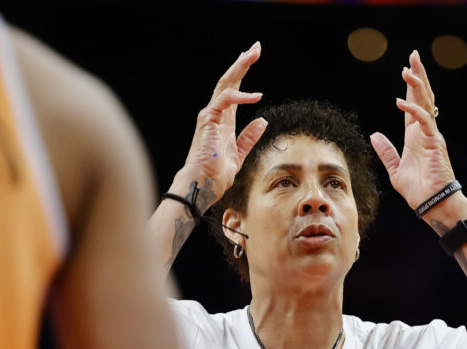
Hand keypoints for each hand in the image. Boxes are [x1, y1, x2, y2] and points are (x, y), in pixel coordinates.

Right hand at [176, 42, 268, 210]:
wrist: (204, 184)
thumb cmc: (216, 174)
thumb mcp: (239, 154)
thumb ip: (249, 137)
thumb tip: (262, 121)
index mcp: (224, 120)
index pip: (234, 89)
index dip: (243, 73)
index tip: (253, 58)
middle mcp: (217, 114)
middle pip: (229, 81)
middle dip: (243, 63)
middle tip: (256, 47)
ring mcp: (211, 115)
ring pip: (225, 84)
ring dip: (240, 68)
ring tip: (253, 54)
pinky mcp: (208, 120)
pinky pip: (225, 101)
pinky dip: (240, 96)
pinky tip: (255, 96)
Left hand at [371, 50, 459, 213]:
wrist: (432, 205)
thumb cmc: (418, 191)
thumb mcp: (395, 169)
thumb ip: (386, 152)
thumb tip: (374, 135)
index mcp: (415, 136)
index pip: (414, 105)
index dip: (411, 87)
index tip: (407, 70)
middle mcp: (424, 132)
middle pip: (423, 97)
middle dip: (418, 76)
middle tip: (414, 56)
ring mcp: (431, 136)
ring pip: (426, 103)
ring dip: (417, 85)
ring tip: (409, 68)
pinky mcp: (434, 143)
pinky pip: (424, 121)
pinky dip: (413, 110)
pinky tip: (401, 102)